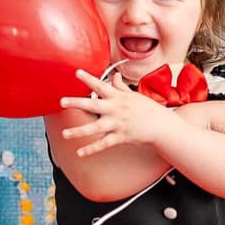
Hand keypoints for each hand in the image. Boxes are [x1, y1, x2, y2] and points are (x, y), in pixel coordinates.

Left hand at [58, 69, 176, 156]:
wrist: (161, 125)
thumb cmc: (147, 109)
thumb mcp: (133, 95)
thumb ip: (120, 87)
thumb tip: (114, 76)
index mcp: (118, 97)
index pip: (100, 86)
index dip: (88, 79)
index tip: (76, 72)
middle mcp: (116, 109)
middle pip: (93, 105)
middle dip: (77, 103)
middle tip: (62, 101)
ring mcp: (118, 124)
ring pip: (95, 128)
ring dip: (79, 131)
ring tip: (65, 134)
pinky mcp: (121, 137)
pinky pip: (103, 144)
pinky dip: (92, 149)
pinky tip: (80, 153)